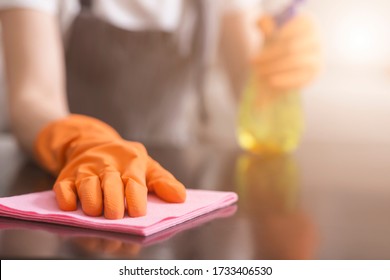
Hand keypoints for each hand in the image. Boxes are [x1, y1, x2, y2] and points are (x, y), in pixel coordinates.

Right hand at [34, 115, 185, 218]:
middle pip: (110, 186)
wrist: (92, 143)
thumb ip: (163, 182)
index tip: (139, 214)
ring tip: (98, 214)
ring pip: (87, 188)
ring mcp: (85, 170)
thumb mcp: (147, 166)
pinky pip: (63, 189)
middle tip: (116, 217)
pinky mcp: (66, 176)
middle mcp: (107, 165)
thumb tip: (180, 198)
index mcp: (131, 162)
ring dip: (92, 204)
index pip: (135, 183)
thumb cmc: (125, 161)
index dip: (136, 199)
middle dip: (113, 204)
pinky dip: (67, 200)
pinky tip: (72, 208)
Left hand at [254, 13, 320, 89]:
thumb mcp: (269, 36)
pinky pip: (299, 77)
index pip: (295, 27)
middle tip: (253, 61)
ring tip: (259, 72)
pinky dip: (283, 79)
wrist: (283, 70)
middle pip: (291, 46)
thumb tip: (260, 20)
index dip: (279, 34)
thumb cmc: (275, 48)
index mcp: (307, 24)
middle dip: (269, 55)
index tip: (264, 41)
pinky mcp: (315, 73)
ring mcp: (318, 56)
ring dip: (274, 67)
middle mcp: (316, 39)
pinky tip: (271, 81)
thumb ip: (266, 26)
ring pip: (294, 62)